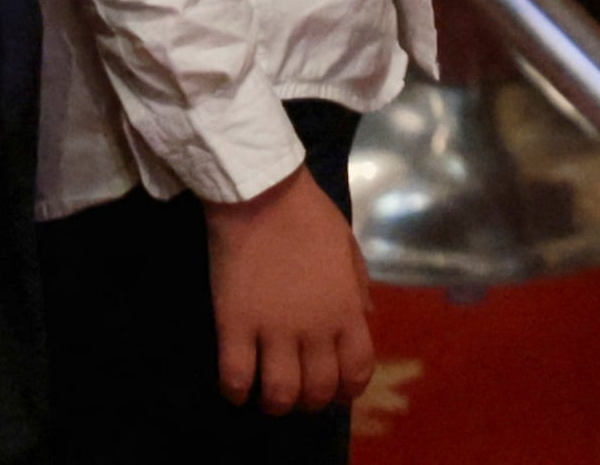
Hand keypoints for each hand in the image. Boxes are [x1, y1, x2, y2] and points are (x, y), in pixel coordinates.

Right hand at [206, 168, 374, 414]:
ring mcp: (273, 329)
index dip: (349, 390)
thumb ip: (357, 289)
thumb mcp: (349, 249)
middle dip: (311, 401)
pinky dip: (236, 392)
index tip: (337, 390)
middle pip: (318, 390)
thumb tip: (365, 320)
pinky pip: (235, 378)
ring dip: (276, 403)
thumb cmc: (309, 216)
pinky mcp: (234, 325)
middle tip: (300, 391)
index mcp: (346, 308)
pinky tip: (237, 386)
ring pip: (280, 393)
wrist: (262, 194)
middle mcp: (314, 327)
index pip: (358, 370)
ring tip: (268, 394)